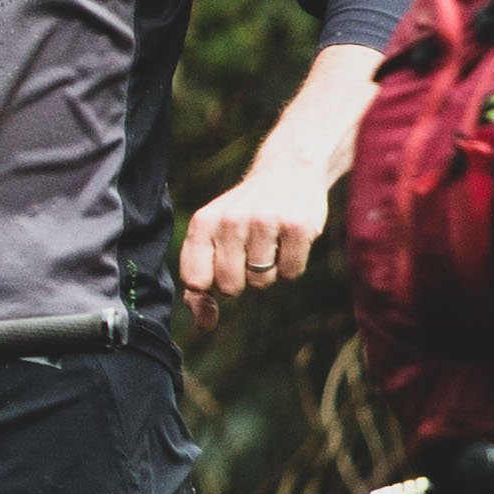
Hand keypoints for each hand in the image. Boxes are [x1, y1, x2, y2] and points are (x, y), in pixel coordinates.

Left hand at [176, 156, 332, 329]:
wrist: (288, 169)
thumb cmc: (244, 213)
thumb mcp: (213, 234)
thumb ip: (200, 279)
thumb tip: (203, 324)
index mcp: (204, 223)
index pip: (195, 281)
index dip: (209, 286)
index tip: (219, 272)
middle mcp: (231, 220)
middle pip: (230, 287)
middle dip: (242, 279)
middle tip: (250, 251)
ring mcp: (265, 222)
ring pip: (262, 283)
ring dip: (269, 271)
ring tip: (271, 242)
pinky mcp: (298, 226)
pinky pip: (292, 274)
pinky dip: (292, 265)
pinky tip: (289, 240)